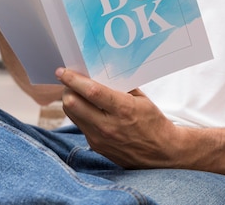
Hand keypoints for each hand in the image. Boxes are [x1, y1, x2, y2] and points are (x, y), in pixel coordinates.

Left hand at [55, 68, 183, 168]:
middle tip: (69, 81)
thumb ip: (121, 86)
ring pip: (71, 114)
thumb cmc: (153, 122)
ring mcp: (99, 138)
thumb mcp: (141, 99)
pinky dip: (79, 113)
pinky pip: (80, 125)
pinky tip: (87, 109)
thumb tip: (100, 72)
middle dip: (67, 89)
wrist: (161, 154)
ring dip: (70, 101)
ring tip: (76, 93)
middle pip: (72, 104)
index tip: (62, 71)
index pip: (91, 92)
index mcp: (122, 109)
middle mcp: (108, 125)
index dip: (73, 79)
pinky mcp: (95, 146)